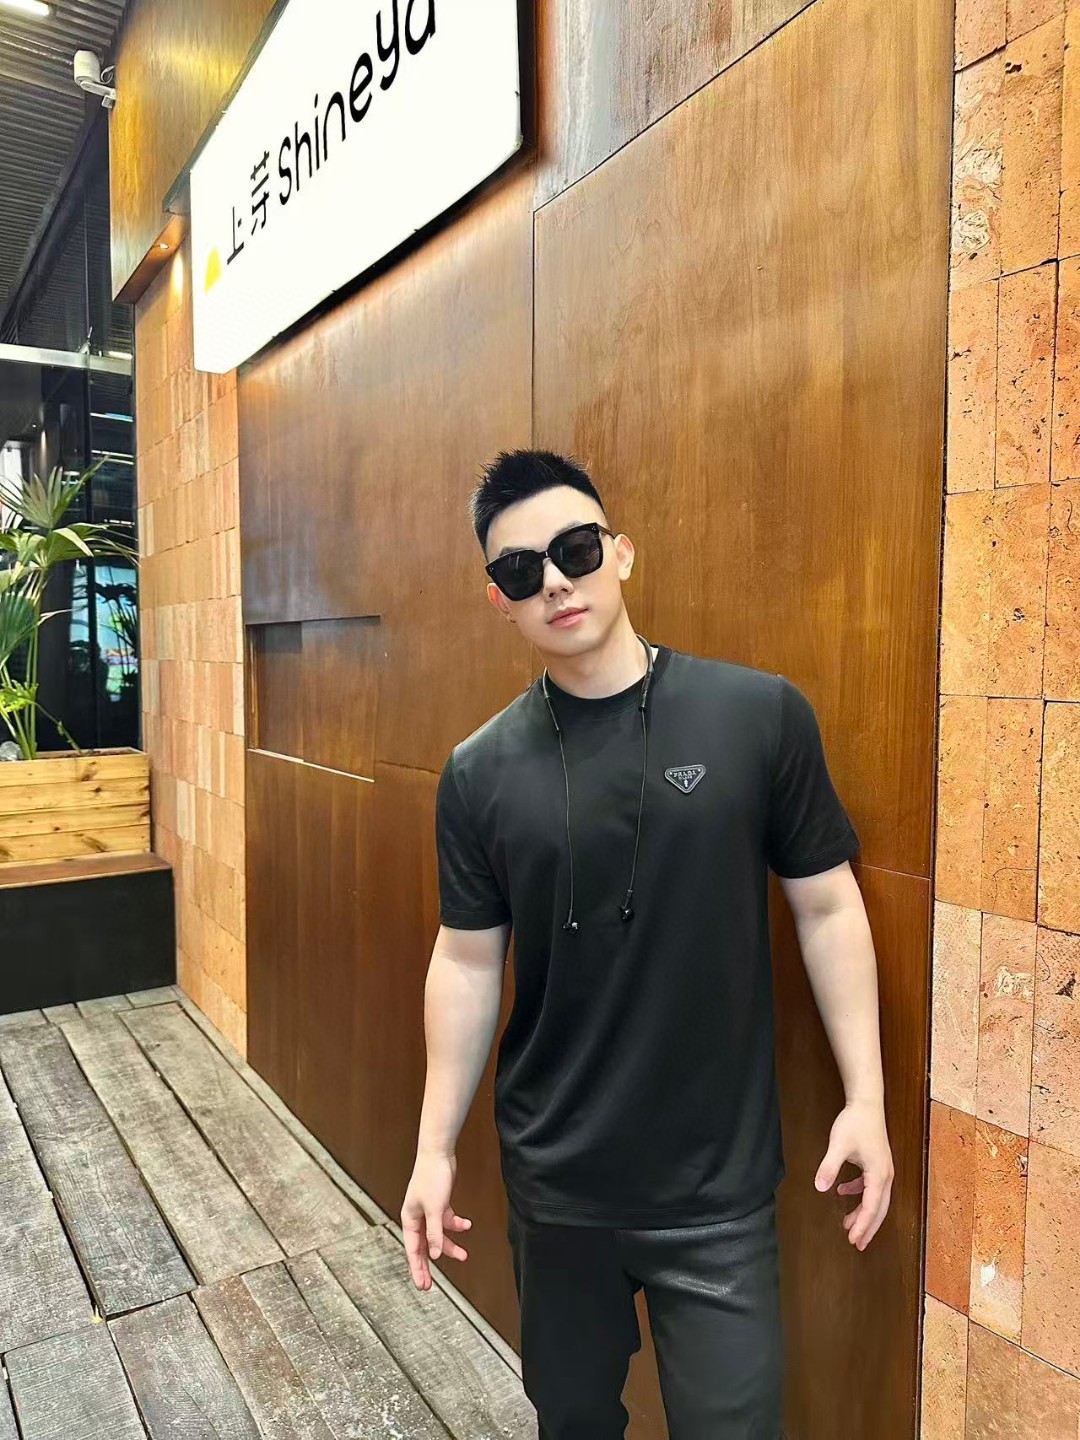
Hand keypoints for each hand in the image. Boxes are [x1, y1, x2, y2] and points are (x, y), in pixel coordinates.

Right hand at [401, 1150, 471, 1289]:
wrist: (438, 1154)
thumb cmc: (431, 1178)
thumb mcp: (435, 1209)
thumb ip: (435, 1233)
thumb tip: (434, 1255)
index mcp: (410, 1220)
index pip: (413, 1251)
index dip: (417, 1269)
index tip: (422, 1285)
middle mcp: (417, 1217)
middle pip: (423, 1246)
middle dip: (429, 1264)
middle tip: (432, 1284)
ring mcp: (428, 1211)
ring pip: (437, 1236)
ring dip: (450, 1245)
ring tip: (463, 1255)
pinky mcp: (439, 1204)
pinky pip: (447, 1222)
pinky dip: (457, 1225)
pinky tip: (467, 1225)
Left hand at [814, 1099, 893, 1251]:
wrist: (867, 1103)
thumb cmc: (855, 1123)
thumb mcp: (838, 1145)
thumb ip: (829, 1167)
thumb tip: (819, 1187)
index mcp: (878, 1174)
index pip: (871, 1207)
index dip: (862, 1225)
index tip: (853, 1240)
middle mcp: (885, 1175)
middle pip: (878, 1209)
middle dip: (867, 1227)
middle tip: (857, 1244)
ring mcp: (883, 1169)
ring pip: (876, 1198)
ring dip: (863, 1212)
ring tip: (848, 1225)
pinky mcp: (877, 1162)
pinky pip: (870, 1185)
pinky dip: (859, 1193)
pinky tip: (843, 1191)